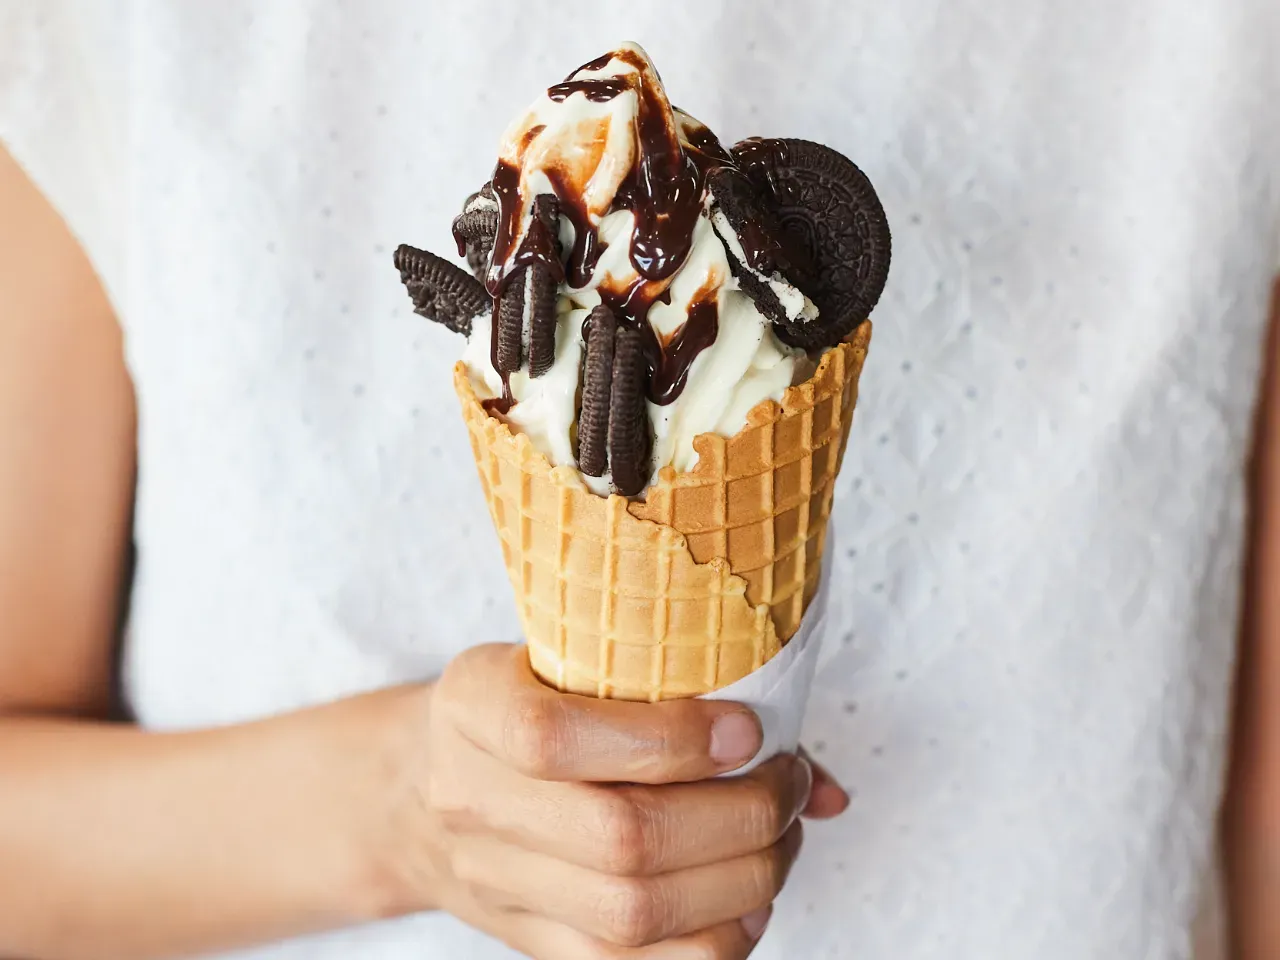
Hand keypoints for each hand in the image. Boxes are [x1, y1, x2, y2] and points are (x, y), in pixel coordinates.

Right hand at [404, 643, 844, 957]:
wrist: (417, 792)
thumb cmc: (518, 705)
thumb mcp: (561, 659)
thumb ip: (677, 692)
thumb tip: (826, 783)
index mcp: (472, 708)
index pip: (552, 737)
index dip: (666, 739)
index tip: (746, 729)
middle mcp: (473, 801)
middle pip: (617, 839)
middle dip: (737, 816)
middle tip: (785, 784)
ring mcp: (497, 883)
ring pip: (633, 914)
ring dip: (740, 881)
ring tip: (778, 839)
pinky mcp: (530, 941)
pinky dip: (714, 939)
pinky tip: (747, 899)